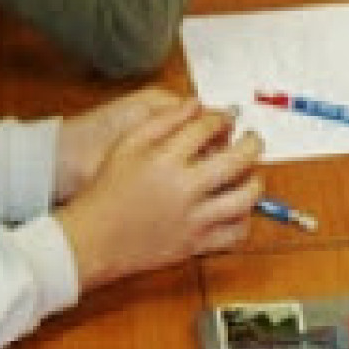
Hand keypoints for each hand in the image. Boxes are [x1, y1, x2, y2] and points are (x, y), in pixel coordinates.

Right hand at [54, 98, 263, 288]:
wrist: (93, 238)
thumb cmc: (107, 189)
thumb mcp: (126, 145)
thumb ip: (162, 121)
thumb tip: (195, 104)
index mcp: (165, 159)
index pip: (207, 128)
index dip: (222, 118)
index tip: (227, 118)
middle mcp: (184, 188)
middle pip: (237, 159)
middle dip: (253, 143)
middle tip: (253, 139)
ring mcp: (193, 218)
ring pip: (244, 198)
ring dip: (255, 182)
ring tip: (251, 175)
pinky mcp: (195, 244)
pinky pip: (235, 235)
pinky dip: (244, 221)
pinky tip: (238, 209)